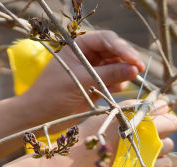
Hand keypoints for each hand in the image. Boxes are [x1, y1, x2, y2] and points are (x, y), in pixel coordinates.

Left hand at [0, 30, 144, 163]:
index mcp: (78, 46)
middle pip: (115, 52)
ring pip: (117, 67)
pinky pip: (113, 81)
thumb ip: (108, 74)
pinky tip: (116, 90)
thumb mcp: (80, 82)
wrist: (37, 118)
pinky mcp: (95, 86)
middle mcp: (87, 56)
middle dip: (127, 60)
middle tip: (139, 71)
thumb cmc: (51, 95)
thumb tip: (134, 69)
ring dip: (123, 73)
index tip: (134, 61)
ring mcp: (92, 71)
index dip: (123, 48)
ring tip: (124, 82)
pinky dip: (118, 85)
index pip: (107, 40)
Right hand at [1, 102, 176, 166]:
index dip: (160, 111)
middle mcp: (140, 128)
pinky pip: (165, 164)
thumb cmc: (81, 141)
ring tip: (143, 151)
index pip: (160, 106)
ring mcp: (143, 149)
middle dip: (166, 127)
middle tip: (152, 135)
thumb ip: (130, 110)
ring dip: (161, 147)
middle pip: (171, 123)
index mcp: (130, 112)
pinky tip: (146, 163)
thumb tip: (160, 104)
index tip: (153, 118)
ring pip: (169, 145)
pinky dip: (160, 163)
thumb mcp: (102, 117)